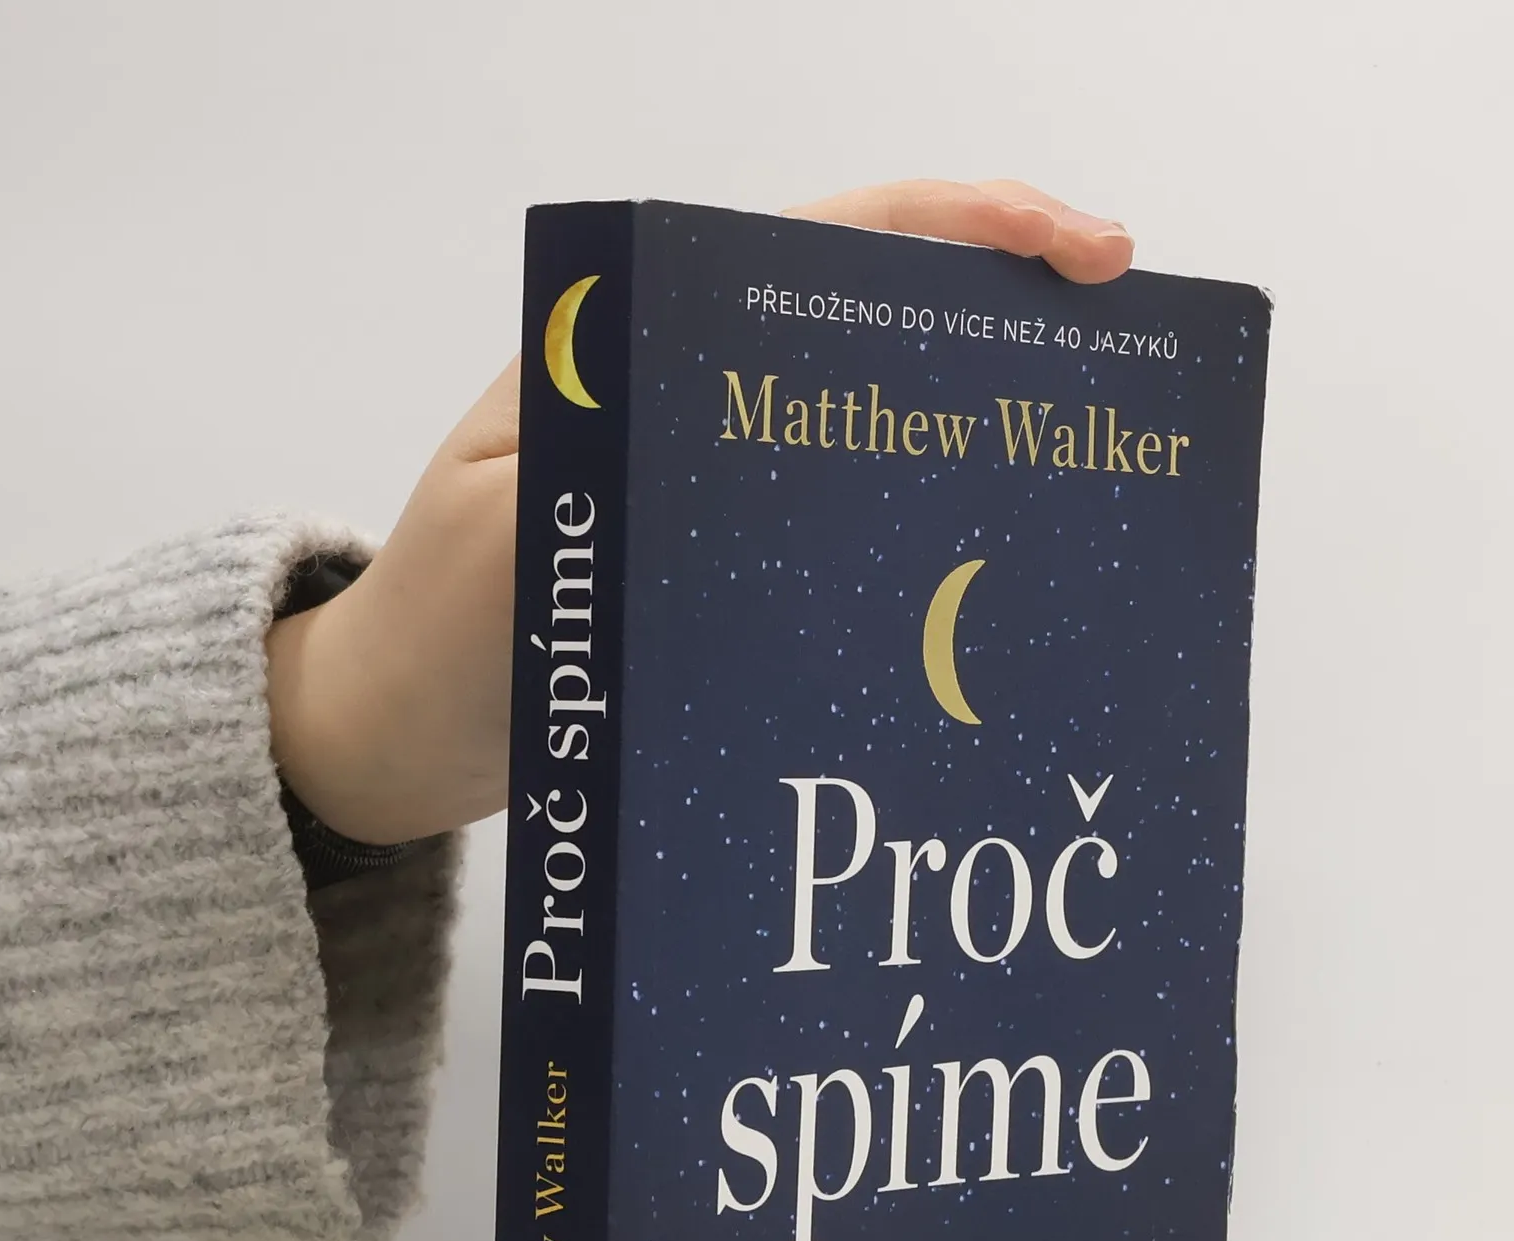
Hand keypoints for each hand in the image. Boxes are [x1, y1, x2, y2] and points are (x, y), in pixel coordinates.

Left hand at [265, 180, 1134, 845]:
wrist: (389, 737)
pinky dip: (924, 535)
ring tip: (1087, 481)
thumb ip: (615, 470)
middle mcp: (693, 393)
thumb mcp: (509, 546)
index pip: (832, 243)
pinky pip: (847, 522)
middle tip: (1124, 380)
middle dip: (1010, 326)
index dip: (972, 230)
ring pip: (878, 425)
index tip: (1089, 258)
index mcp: (642, 346)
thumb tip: (768, 435)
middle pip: (882, 319)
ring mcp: (716, 478)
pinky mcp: (729, 561)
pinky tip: (988, 588)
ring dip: (978, 440)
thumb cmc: (431, 637)